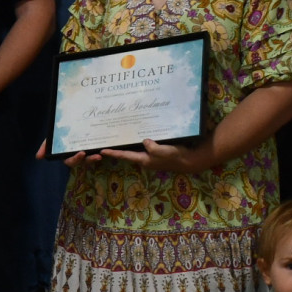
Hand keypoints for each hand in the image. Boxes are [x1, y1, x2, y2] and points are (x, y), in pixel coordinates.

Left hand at [100, 136, 216, 175]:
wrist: (190, 160)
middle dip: (119, 147)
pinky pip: (146, 144)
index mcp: (144, 160)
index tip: (101, 151)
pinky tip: (138, 131)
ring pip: (137, 147)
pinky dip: (141, 139)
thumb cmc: (175, 156)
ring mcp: (151, 155)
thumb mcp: (162, 151)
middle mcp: (145, 159)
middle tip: (108, 139)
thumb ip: (151, 147)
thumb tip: (144, 141)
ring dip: (129, 142)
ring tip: (119, 134)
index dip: (113, 153)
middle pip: (128, 152)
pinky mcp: (158, 151)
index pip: (125, 156)